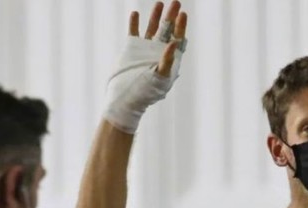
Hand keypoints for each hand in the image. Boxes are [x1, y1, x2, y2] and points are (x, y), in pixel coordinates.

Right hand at [104, 1, 187, 133]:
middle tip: (176, 2)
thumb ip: (167, 61)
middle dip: (172, 16)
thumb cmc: (145, 93)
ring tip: (160, 2)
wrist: (125, 99)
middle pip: (167, 30)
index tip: (183, 14)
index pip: (178, 39)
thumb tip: (173, 43)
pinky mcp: (131, 49)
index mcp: (169, 60)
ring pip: (152, 29)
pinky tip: (136, 14)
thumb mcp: (160, 78)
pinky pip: (134, 33)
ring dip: (156, 16)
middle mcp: (158, 52)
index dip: (181, 27)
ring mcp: (145, 49)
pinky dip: (135, 23)